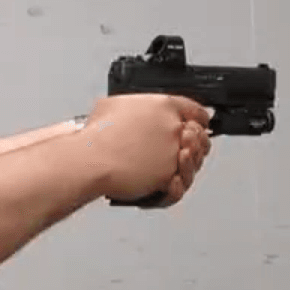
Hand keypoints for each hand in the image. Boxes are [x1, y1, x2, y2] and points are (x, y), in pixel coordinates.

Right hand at [81, 93, 212, 206]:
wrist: (89, 161)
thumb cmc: (96, 136)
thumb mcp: (113, 105)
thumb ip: (134, 107)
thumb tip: (134, 112)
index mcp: (163, 105)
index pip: (196, 110)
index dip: (198, 119)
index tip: (197, 125)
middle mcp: (173, 127)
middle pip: (199, 136)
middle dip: (195, 143)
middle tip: (185, 147)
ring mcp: (172, 151)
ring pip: (194, 161)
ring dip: (186, 164)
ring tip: (173, 164)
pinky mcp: (168, 175)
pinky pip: (181, 183)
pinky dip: (176, 185)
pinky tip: (169, 181)